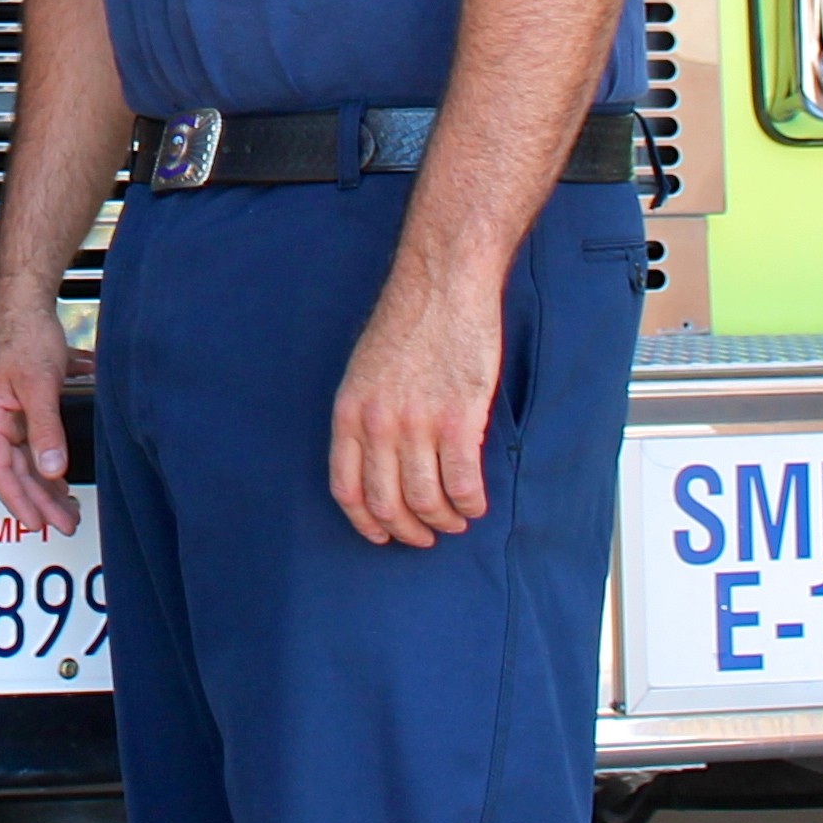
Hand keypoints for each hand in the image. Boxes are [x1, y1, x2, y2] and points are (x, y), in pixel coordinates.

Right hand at [0, 295, 83, 533]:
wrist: (23, 298)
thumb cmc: (23, 331)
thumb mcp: (39, 385)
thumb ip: (45, 430)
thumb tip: (51, 469)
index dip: (18, 501)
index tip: (36, 523)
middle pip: (11, 470)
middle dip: (38, 500)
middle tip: (63, 523)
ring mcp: (1, 410)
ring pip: (21, 459)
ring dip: (43, 485)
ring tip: (65, 509)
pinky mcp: (15, 401)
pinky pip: (28, 443)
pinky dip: (44, 463)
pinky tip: (57, 476)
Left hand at [328, 273, 504, 546]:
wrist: (442, 286)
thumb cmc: (408, 324)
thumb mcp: (365, 372)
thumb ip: (367, 416)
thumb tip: (381, 464)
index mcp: (349, 412)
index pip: (346, 488)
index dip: (365, 522)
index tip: (383, 535)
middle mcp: (377, 424)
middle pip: (387, 503)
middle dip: (408, 531)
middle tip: (427, 535)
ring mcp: (417, 424)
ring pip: (427, 501)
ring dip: (444, 521)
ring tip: (456, 519)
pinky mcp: (459, 420)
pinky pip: (463, 484)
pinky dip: (471, 504)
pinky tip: (476, 503)